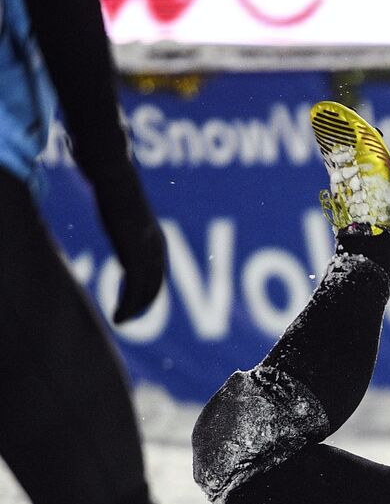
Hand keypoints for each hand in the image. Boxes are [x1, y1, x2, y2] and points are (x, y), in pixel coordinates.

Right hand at [94, 173, 167, 323]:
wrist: (116, 181)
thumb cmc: (117, 192)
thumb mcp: (127, 215)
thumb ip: (129, 229)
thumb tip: (122, 230)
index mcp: (158, 242)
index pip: (158, 276)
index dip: (149, 294)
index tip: (137, 307)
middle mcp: (157, 251)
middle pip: (155, 288)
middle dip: (143, 307)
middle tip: (127, 320)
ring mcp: (147, 255)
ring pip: (145, 293)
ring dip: (133, 311)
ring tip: (119, 323)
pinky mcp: (133, 256)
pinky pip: (132, 290)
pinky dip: (126, 307)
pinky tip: (117, 316)